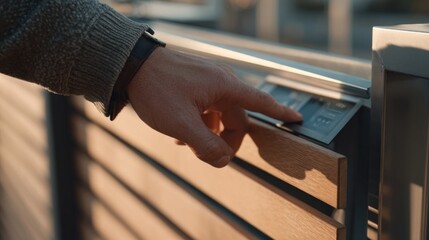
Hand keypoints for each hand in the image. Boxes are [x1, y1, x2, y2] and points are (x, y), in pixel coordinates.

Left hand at [127, 47, 302, 167]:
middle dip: (227, 140)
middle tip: (211, 157)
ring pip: (220, 115)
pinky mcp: (194, 82)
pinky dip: (200, 123)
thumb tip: (224, 161)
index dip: (281, 113)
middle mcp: (221, 81)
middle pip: (238, 118)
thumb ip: (206, 146)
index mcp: (225, 87)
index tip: (298, 119)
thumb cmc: (156, 90)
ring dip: (210, 133)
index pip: (261, 103)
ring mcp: (207, 80)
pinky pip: (207, 107)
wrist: (130, 65)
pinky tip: (181, 133)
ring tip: (188, 144)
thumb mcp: (180, 125)